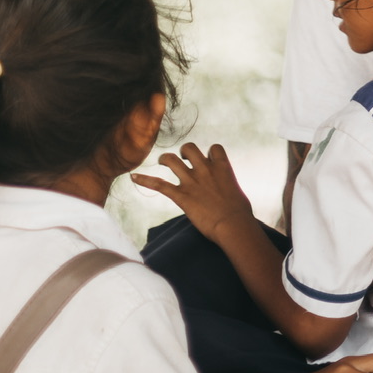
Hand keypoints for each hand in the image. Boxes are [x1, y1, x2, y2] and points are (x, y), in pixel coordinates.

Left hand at [130, 142, 256, 240]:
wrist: (233, 225)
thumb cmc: (240, 213)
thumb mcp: (236, 193)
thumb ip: (228, 186)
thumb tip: (228, 192)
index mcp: (222, 167)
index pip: (214, 148)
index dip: (209, 153)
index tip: (208, 160)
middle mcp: (205, 169)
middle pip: (190, 148)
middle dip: (185, 152)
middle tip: (183, 159)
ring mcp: (192, 181)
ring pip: (172, 160)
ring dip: (165, 159)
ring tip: (163, 161)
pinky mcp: (181, 195)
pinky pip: (159, 184)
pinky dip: (144, 180)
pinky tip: (133, 177)